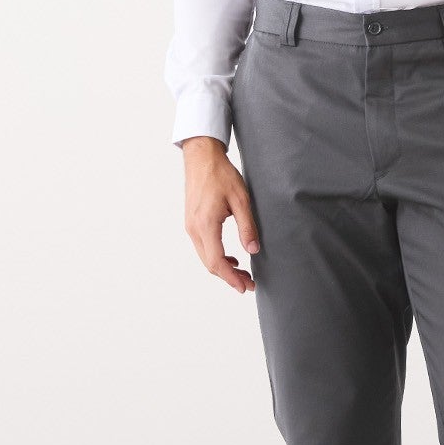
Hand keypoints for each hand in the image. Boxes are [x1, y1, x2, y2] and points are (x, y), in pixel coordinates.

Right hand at [180, 136, 259, 291]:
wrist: (201, 157)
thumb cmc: (221, 174)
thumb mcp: (241, 199)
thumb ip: (247, 226)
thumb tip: (253, 250)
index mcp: (205, 225)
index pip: (217, 262)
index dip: (231, 278)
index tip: (245, 287)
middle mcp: (194, 229)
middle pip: (210, 264)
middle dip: (229, 278)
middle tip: (249, 283)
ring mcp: (190, 226)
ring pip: (205, 257)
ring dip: (223, 268)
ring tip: (242, 273)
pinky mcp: (192, 222)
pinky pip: (202, 247)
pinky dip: (216, 257)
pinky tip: (231, 258)